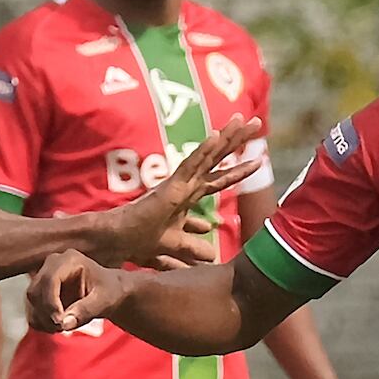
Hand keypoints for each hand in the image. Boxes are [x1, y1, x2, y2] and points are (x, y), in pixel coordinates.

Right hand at [28, 248, 133, 334]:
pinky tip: (58, 326)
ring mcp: (44, 276)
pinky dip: (41, 322)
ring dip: (43, 320)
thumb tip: (64, 324)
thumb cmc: (110, 292)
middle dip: (47, 314)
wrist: (108, 292)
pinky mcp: (40, 290)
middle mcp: (52, 264)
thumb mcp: (104, 302)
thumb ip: (86, 310)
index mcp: (69, 260)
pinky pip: (31, 309)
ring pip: (32, 302)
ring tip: (64, 327)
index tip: (60, 322)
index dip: (51, 303)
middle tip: (64, 328)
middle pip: (36, 291)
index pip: (49, 279)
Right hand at [95, 116, 264, 267]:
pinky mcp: (170, 186)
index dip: (239, 170)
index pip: (219, 178)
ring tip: (242, 120)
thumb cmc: (141, 240)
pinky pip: (189, 164)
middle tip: (256, 122)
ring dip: (225, 138)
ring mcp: (178, 183)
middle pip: (217, 159)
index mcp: (188, 195)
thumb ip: (193, 249)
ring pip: (207, 155)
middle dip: (237, 141)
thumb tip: (211, 258)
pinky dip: (203, 151)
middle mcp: (186, 184)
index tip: (259, 160)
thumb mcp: (176, 246)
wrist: (120, 241)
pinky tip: (216, 137)